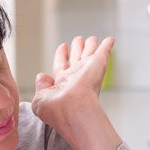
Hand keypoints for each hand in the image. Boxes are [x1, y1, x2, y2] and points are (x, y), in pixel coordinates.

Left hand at [31, 35, 121, 149]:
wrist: (73, 110)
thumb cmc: (57, 110)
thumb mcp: (40, 99)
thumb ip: (40, 86)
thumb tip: (42, 76)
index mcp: (62, 84)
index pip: (61, 66)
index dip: (61, 55)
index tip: (63, 46)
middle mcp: (76, 78)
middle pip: (77, 58)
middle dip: (77, 49)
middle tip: (78, 40)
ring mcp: (88, 71)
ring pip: (89, 54)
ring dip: (91, 46)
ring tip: (92, 38)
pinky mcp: (98, 65)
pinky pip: (104, 52)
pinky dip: (107, 45)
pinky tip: (110, 39)